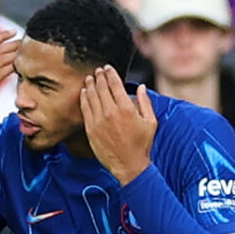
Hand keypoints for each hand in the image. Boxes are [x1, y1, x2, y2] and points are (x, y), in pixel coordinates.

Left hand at [79, 67, 157, 184]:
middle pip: (101, 87)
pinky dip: (84, 98)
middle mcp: (110, 112)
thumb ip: (145, 102)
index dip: (110, 73)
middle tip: (98, 70)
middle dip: (99, 76)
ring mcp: (99, 120)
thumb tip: (141, 87)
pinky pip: (85, 109)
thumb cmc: (141, 145)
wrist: (128, 165)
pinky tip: (84, 92)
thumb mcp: (150, 122)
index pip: (115, 84)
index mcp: (126, 108)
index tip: (107, 68)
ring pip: (91, 96)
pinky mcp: (91, 129)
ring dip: (90, 85)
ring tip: (90, 78)